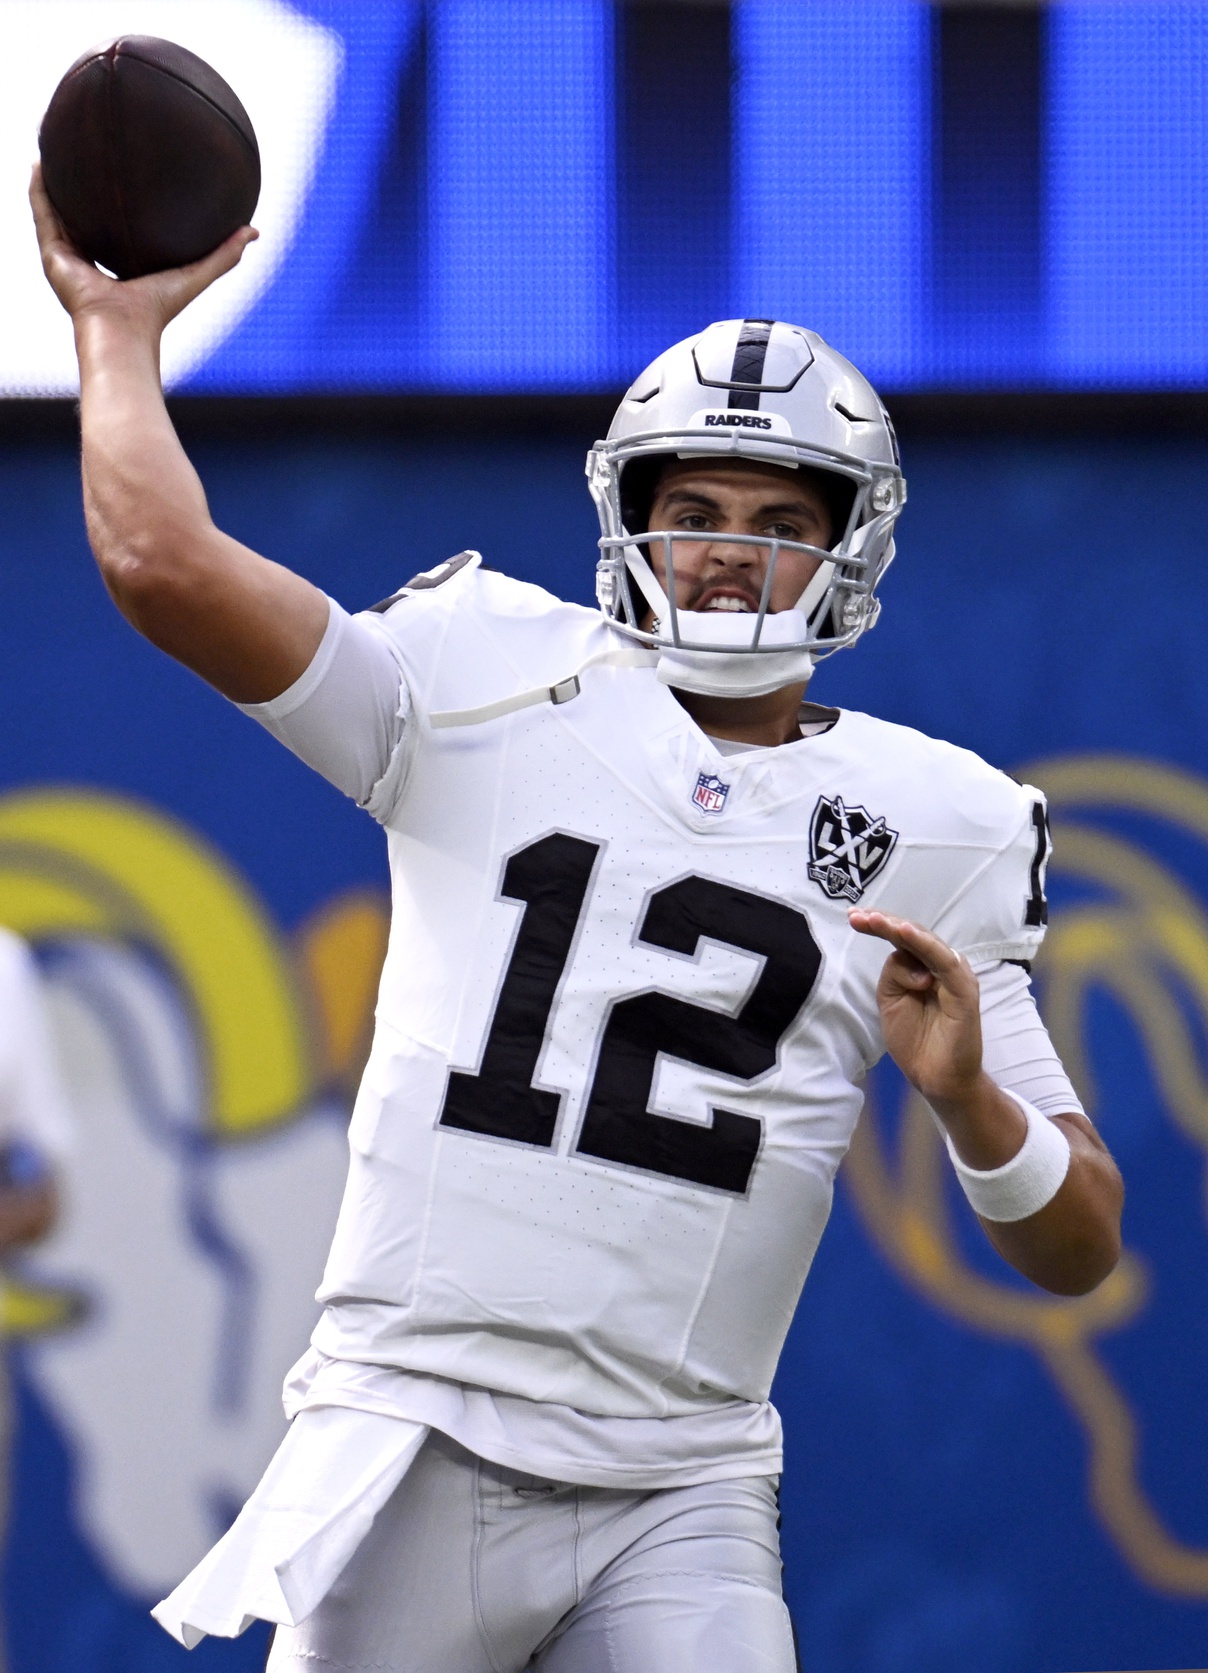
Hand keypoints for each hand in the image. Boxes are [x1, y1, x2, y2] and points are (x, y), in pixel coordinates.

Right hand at [30, 162, 256, 335]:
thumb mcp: (196, 274)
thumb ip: (224, 255)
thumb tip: (254, 231)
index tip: (120, 174)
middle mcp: (89, 260)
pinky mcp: (51, 255)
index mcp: (117, 264)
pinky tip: (38, 162)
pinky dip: (38, 189)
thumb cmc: (159, 310)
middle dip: (78, 187)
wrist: (124, 330)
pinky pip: (42, 214)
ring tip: (50, 146)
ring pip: (55, 211)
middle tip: (81, 152)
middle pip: (80, 215)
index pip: (114, 228)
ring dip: (51, 181)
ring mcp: (66, 258)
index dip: (115, 202)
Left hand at [848, 908, 984, 1108]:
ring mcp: (954, 976)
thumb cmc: (915, 1039)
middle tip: (858, 916)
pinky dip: (924, 945)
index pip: (900, 939)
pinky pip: (944, 961)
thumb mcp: (891, 1000)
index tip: (852, 916)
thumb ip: (893, 974)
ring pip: (926, 942)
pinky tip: (905, 933)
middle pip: (912, 934)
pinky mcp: (964, 990)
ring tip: (876, 921)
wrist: (936, 1077)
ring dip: (900, 928)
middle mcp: (939, 965)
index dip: (878, 925)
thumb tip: (901, 953)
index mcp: (922, 967)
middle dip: (883, 922)